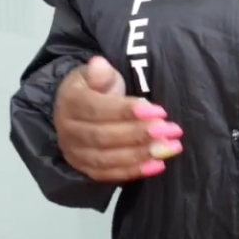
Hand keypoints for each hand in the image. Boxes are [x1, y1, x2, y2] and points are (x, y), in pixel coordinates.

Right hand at [52, 56, 181, 181]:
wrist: (79, 110)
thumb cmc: (96, 88)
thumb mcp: (97, 74)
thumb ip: (100, 72)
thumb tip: (99, 64)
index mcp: (70, 103)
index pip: (98, 110)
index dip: (128, 111)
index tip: (159, 111)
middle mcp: (68, 131)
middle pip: (103, 137)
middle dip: (140, 134)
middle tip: (170, 130)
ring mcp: (75, 153)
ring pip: (107, 159)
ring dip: (141, 154)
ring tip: (170, 147)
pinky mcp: (85, 169)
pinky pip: (108, 174)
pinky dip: (133, 171)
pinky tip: (158, 165)